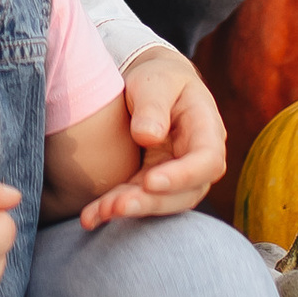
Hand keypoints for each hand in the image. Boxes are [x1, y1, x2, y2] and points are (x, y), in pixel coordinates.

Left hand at [77, 46, 228, 229]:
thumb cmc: (158, 79)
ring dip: (130, 210)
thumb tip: (149, 136)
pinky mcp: (153, 183)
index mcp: (207, 129)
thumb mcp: (155, 81)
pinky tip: (90, 217)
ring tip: (97, 213)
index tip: (151, 181)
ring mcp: (177, 175)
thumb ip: (153, 105)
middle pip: (185, 192)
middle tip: (117, 206)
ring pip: (161, 203)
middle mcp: (198, 160)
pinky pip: (138, 200)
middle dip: (150, 203)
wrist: (151, 87)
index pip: (207, 160)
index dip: (183, 176)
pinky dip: (114, 208)